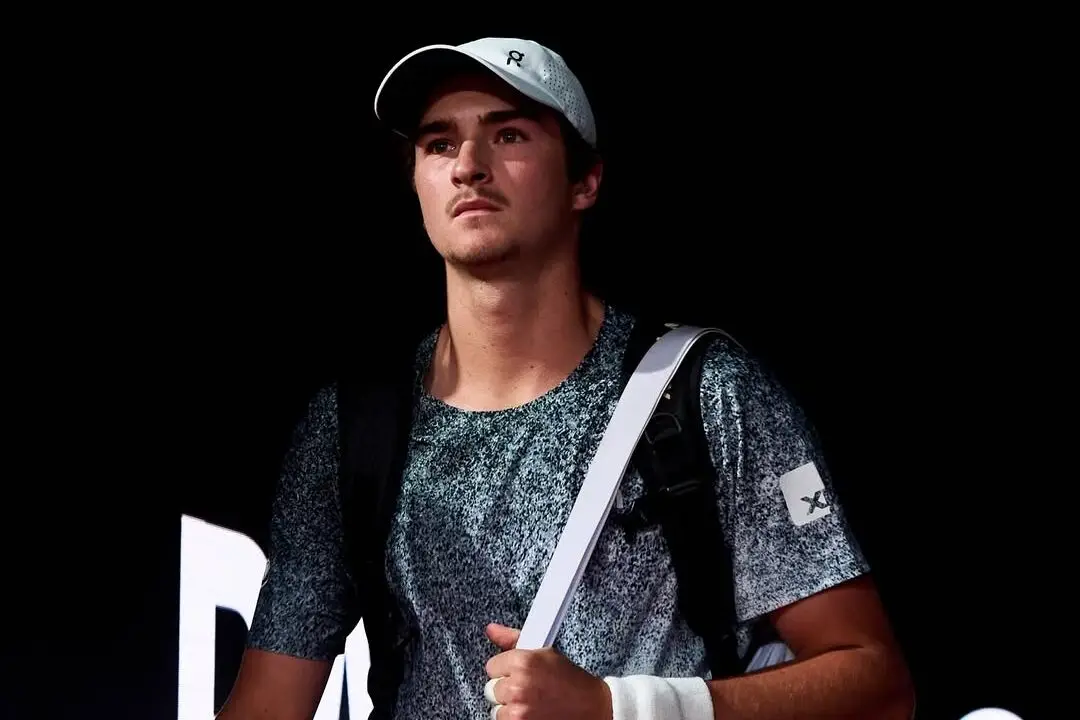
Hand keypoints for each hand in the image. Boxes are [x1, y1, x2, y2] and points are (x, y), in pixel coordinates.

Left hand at [484, 623, 612, 719]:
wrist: (591, 708)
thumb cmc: (570, 681)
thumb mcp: (545, 653)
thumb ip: (513, 641)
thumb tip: (491, 629)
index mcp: (523, 662)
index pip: (492, 666)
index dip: (506, 670)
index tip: (519, 674)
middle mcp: (518, 686)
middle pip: (492, 689)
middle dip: (507, 689)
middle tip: (528, 690)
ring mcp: (518, 710)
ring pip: (496, 709)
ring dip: (510, 708)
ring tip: (531, 704)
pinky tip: (532, 714)